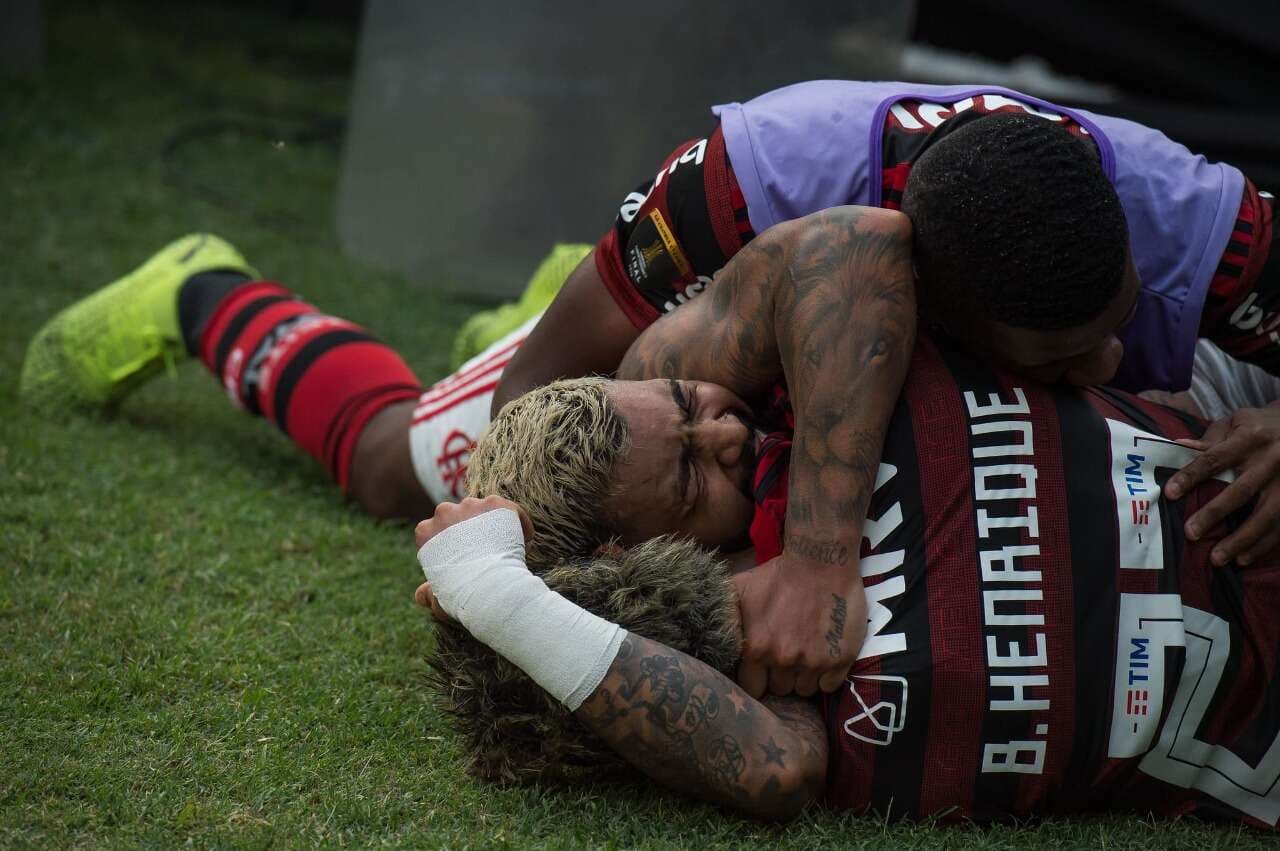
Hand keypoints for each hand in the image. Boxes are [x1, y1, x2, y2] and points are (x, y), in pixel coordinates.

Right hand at [412, 495, 534, 616]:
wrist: (490, 588)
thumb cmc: (462, 596)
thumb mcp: (439, 597)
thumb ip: (429, 593)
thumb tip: (420, 596)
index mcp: (425, 532)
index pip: (436, 531)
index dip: (452, 544)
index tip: (465, 558)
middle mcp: (444, 513)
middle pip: (458, 515)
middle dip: (471, 529)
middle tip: (487, 549)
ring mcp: (470, 505)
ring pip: (483, 509)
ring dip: (493, 523)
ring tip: (507, 546)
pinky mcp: (495, 503)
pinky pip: (509, 509)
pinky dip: (519, 522)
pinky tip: (525, 539)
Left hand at [732, 554, 865, 698]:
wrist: (820, 560)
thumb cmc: (777, 575)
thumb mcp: (738, 590)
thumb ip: (723, 619)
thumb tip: (705, 637)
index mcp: (756, 648)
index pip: (752, 688)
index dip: (757, 679)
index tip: (763, 669)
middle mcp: (783, 659)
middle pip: (780, 689)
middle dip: (781, 676)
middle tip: (786, 656)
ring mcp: (814, 661)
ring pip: (805, 690)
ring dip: (804, 676)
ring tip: (805, 654)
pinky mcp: (840, 659)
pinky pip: (829, 686)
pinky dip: (827, 675)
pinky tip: (823, 654)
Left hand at [1165, 405, 1279, 565]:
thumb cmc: (1259, 426)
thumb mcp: (1236, 421)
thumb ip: (1209, 438)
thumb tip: (1176, 447)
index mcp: (1250, 438)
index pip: (1214, 458)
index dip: (1191, 476)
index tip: (1169, 493)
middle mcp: (1271, 459)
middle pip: (1241, 491)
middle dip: (1214, 513)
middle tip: (1190, 533)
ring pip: (1267, 515)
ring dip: (1242, 540)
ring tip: (1217, 558)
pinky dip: (1264, 545)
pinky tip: (1244, 559)